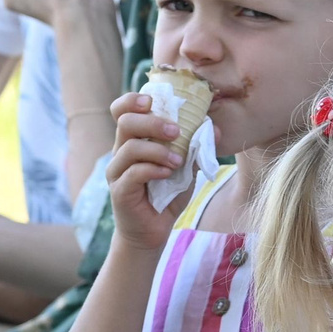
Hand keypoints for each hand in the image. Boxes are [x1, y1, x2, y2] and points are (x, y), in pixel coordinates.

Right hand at [103, 92, 188, 249]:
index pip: (121, 110)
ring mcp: (117, 171)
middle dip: (152, 122)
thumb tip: (215, 128)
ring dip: (158, 150)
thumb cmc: (166, 196)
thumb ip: (196, 148)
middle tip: (176, 131)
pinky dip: (153, 170)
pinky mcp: (120, 191)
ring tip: (178, 161)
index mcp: (133, 140)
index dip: (132, 99)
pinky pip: (133, 173)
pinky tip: (168, 175)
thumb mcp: (186, 169)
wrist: (152, 232)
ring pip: (129, 147)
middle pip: (125, 122)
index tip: (152, 100)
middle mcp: (120, 152)